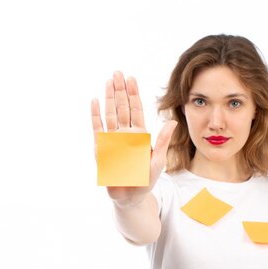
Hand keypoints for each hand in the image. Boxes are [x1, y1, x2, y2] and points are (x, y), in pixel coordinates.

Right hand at [91, 71, 176, 202]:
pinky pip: (98, 129)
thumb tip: (172, 122)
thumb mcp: (158, 160)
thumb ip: (162, 140)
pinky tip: (95, 101)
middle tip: (118, 73)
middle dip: (120, 90)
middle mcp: (125, 134)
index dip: (133, 94)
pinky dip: (96, 115)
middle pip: (122, 107)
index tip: (131, 78)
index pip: (136, 110)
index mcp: (139, 134)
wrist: (131, 196)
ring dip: (108, 98)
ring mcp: (112, 140)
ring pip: (110, 114)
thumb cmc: (146, 179)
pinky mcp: (102, 148)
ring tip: (108, 82)